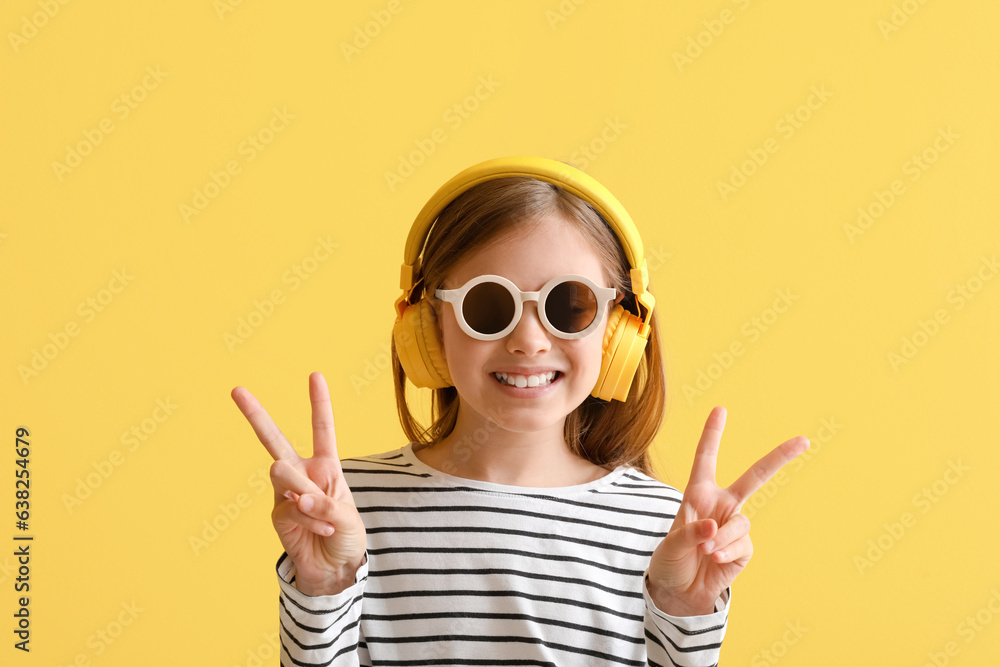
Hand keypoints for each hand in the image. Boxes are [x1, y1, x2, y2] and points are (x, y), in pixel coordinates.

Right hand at [231, 372, 367, 595]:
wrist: (335, 571)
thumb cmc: (347, 537)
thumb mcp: (347, 515)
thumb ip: (322, 500)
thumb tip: (292, 491)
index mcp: (326, 466)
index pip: (322, 430)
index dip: (319, 403)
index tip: (315, 375)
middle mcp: (302, 474)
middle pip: (274, 439)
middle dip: (255, 415)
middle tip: (236, 390)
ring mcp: (286, 493)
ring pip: (283, 475)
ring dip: (304, 492)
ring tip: (319, 511)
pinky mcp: (278, 514)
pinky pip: (288, 506)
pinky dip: (308, 518)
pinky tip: (320, 530)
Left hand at [647, 406, 808, 615]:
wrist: (679, 592)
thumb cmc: (670, 561)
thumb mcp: (671, 544)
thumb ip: (690, 532)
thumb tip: (715, 526)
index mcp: (698, 494)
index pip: (705, 459)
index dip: (712, 434)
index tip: (720, 409)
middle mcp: (721, 504)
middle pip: (754, 476)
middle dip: (778, 458)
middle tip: (803, 440)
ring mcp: (734, 525)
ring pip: (740, 522)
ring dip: (722, 538)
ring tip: (705, 551)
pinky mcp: (743, 547)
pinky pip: (742, 544)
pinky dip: (727, 552)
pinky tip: (715, 561)